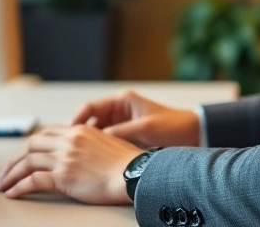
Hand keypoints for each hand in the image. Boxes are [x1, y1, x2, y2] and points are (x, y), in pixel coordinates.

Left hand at [0, 124, 139, 203]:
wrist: (134, 173)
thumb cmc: (127, 163)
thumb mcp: (107, 143)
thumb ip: (89, 143)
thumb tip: (80, 153)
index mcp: (79, 130)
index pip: (45, 134)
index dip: (29, 146)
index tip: (22, 157)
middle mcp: (69, 141)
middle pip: (30, 146)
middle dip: (14, 160)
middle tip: (6, 172)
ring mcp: (65, 158)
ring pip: (27, 163)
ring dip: (11, 175)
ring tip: (3, 185)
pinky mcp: (63, 176)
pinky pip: (33, 181)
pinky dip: (19, 187)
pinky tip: (13, 193)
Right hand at [70, 90, 201, 147]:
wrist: (192, 133)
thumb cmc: (172, 126)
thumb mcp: (145, 128)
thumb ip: (121, 132)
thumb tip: (97, 140)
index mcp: (122, 100)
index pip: (89, 107)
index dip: (76, 120)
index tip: (67, 134)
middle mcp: (119, 108)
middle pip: (89, 120)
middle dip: (79, 133)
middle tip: (69, 149)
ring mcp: (121, 122)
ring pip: (96, 132)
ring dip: (88, 142)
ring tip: (78, 156)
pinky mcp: (126, 134)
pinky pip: (106, 140)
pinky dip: (99, 148)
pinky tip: (94, 159)